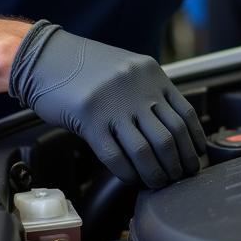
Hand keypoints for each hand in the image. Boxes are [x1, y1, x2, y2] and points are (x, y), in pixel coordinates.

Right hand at [9, 21, 206, 187]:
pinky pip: (116, 156)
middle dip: (179, 163)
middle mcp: (137, 89)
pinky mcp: (90, 121)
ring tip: (160, 183)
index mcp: (150, 73)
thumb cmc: (84, 65)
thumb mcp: (125, 69)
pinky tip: (133, 179)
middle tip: (180, 177)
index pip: (184, 113)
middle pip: (170, 136)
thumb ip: (147, 91)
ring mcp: (114, 105)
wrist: (45, 57)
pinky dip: (129, 173)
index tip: (195, 157)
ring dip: (156, 173)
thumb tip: (169, 126)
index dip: (194, 141)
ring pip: (147, 150)